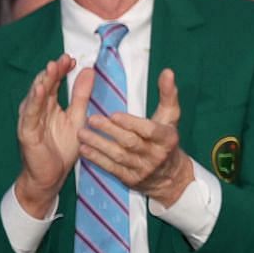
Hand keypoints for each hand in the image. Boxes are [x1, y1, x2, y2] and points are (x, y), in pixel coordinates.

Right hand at [15, 56, 92, 218]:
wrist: (51, 176)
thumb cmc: (61, 149)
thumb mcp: (77, 118)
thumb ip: (81, 96)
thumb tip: (88, 71)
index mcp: (49, 105)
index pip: (54, 83)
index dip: (62, 70)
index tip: (72, 59)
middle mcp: (37, 110)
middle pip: (44, 86)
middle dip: (53, 72)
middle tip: (64, 59)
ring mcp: (30, 120)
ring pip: (35, 97)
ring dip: (43, 81)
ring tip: (51, 67)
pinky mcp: (26, 132)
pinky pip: (30, 114)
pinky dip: (34, 101)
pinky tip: (40, 89)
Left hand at [78, 68, 192, 206]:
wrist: (170, 176)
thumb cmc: (166, 139)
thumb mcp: (171, 117)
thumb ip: (168, 94)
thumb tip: (167, 72)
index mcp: (167, 139)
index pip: (149, 131)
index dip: (131, 123)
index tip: (114, 114)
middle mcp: (156, 156)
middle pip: (131, 143)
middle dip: (110, 131)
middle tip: (92, 119)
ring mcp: (143, 170)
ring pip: (118, 156)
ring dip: (99, 144)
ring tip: (82, 133)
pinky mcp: (131, 180)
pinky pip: (112, 169)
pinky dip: (97, 159)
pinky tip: (84, 150)